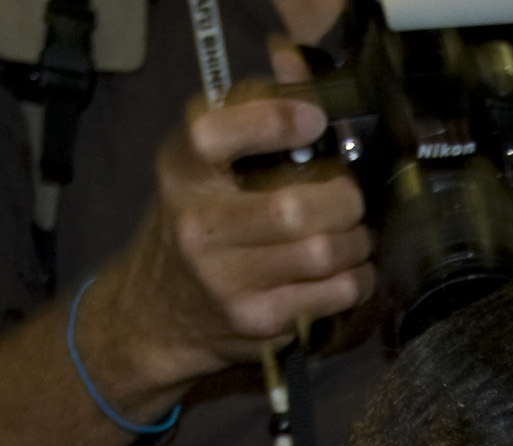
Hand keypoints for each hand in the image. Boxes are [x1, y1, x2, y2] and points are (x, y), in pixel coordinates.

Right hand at [89, 77, 375, 402]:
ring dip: (357, 240)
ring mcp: (226, 279)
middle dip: (344, 199)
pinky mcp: (257, 320)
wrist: (155, 312)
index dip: (270, 120)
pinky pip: (333, 293)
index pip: (213, 135)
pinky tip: (350, 270)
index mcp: (182, 172)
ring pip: (322, 252)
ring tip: (355, 233)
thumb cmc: (194, 222)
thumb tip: (294, 58)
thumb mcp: (202, 164)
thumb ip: (248, 109)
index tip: (314, 120)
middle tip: (350, 197)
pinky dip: (357, 278)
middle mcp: (197, 226)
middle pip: (294, 208)